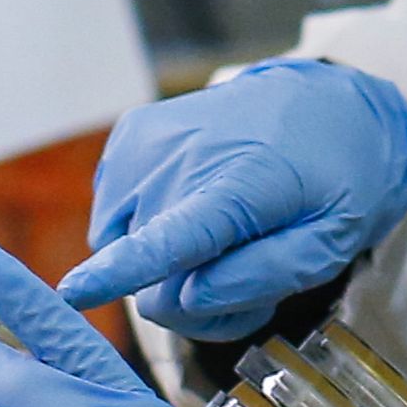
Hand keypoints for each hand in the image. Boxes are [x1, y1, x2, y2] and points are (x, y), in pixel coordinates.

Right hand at [57, 59, 406, 341]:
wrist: (323, 105)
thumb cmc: (334, 183)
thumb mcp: (330, 243)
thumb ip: (264, 276)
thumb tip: (187, 299)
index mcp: (238, 185)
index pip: (169, 241)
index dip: (119, 273)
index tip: (72, 292)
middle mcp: (178, 157)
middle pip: (150, 281)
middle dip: (191, 301)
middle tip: (248, 288)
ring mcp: (144, 143)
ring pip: (122, 252)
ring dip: (168, 270)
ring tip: (224, 246)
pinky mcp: (128, 138)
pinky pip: (114, 221)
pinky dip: (148, 231)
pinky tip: (195, 214)